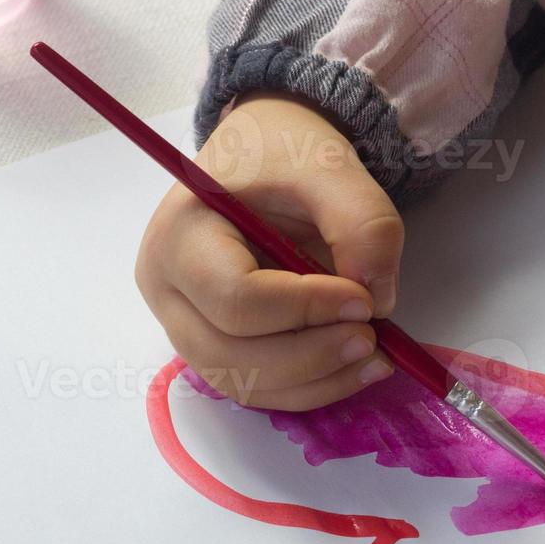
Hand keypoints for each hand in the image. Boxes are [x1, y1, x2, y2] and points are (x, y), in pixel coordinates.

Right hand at [136, 92, 402, 410]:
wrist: (264, 156)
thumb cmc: (283, 155)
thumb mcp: (329, 168)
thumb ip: (363, 223)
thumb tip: (378, 300)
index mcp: (179, 236)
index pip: (235, 298)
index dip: (305, 309)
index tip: (363, 300)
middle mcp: (167, 290)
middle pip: (231, 353)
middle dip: (311, 356)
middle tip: (372, 337)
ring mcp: (184, 325)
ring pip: (243, 382)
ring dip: (314, 382)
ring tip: (373, 357)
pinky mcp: (213, 347)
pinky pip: (256, 388)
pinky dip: (308, 388)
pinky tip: (353, 368)